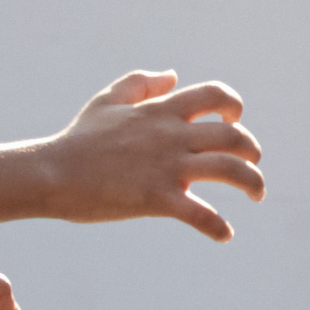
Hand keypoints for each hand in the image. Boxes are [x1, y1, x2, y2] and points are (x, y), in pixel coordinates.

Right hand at [45, 72, 262, 237]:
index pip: (215, 95)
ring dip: (253, 183)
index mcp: (161, 111)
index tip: (235, 120)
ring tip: (257, 194)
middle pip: (233, 136)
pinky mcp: (156, 199)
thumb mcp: (108, 100)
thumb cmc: (78, 139)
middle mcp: (171, 136)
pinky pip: (201, 214)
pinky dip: (218, 226)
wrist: (51, 173)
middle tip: (252, 164)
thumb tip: (174, 75)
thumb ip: (142, 82)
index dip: (234, 105)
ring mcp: (166, 167)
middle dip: (252, 150)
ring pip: (229, 171)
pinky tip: (225, 234)